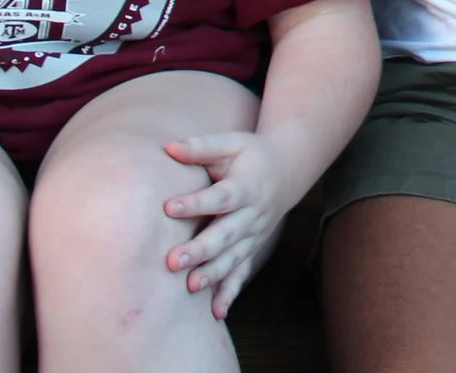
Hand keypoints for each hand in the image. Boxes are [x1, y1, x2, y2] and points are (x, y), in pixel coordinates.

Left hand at [160, 129, 294, 317]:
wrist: (288, 169)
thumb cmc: (251, 155)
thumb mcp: (231, 144)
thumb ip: (201, 147)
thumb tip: (167, 147)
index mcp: (246, 186)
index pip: (220, 197)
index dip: (196, 203)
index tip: (168, 207)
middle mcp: (253, 214)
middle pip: (226, 234)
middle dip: (200, 249)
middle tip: (172, 262)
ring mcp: (255, 234)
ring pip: (234, 258)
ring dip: (213, 274)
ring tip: (190, 287)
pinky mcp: (253, 248)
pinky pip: (242, 273)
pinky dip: (230, 293)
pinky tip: (216, 312)